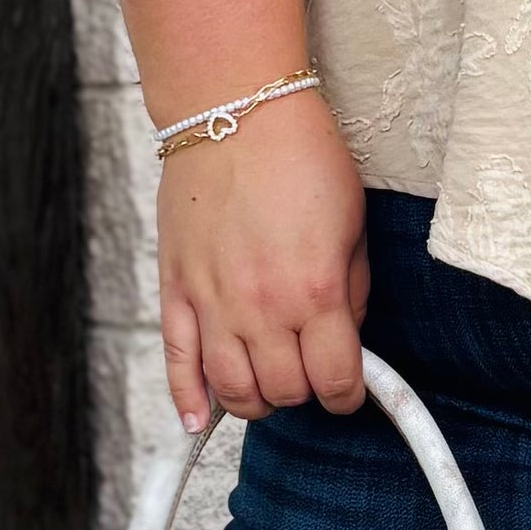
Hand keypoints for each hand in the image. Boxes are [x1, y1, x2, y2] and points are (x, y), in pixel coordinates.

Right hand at [155, 92, 368, 428]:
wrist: (235, 110)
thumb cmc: (300, 156)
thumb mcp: (353, 225)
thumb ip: (353, 291)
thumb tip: (347, 336)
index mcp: (315, 292)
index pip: (337, 380)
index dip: (351, 395)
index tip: (351, 390)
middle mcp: (262, 307)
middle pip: (286, 392)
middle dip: (306, 393)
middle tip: (311, 372)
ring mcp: (213, 302)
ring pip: (233, 390)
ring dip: (258, 400)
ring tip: (270, 383)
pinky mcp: (176, 290)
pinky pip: (177, 361)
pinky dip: (189, 400)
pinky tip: (202, 419)